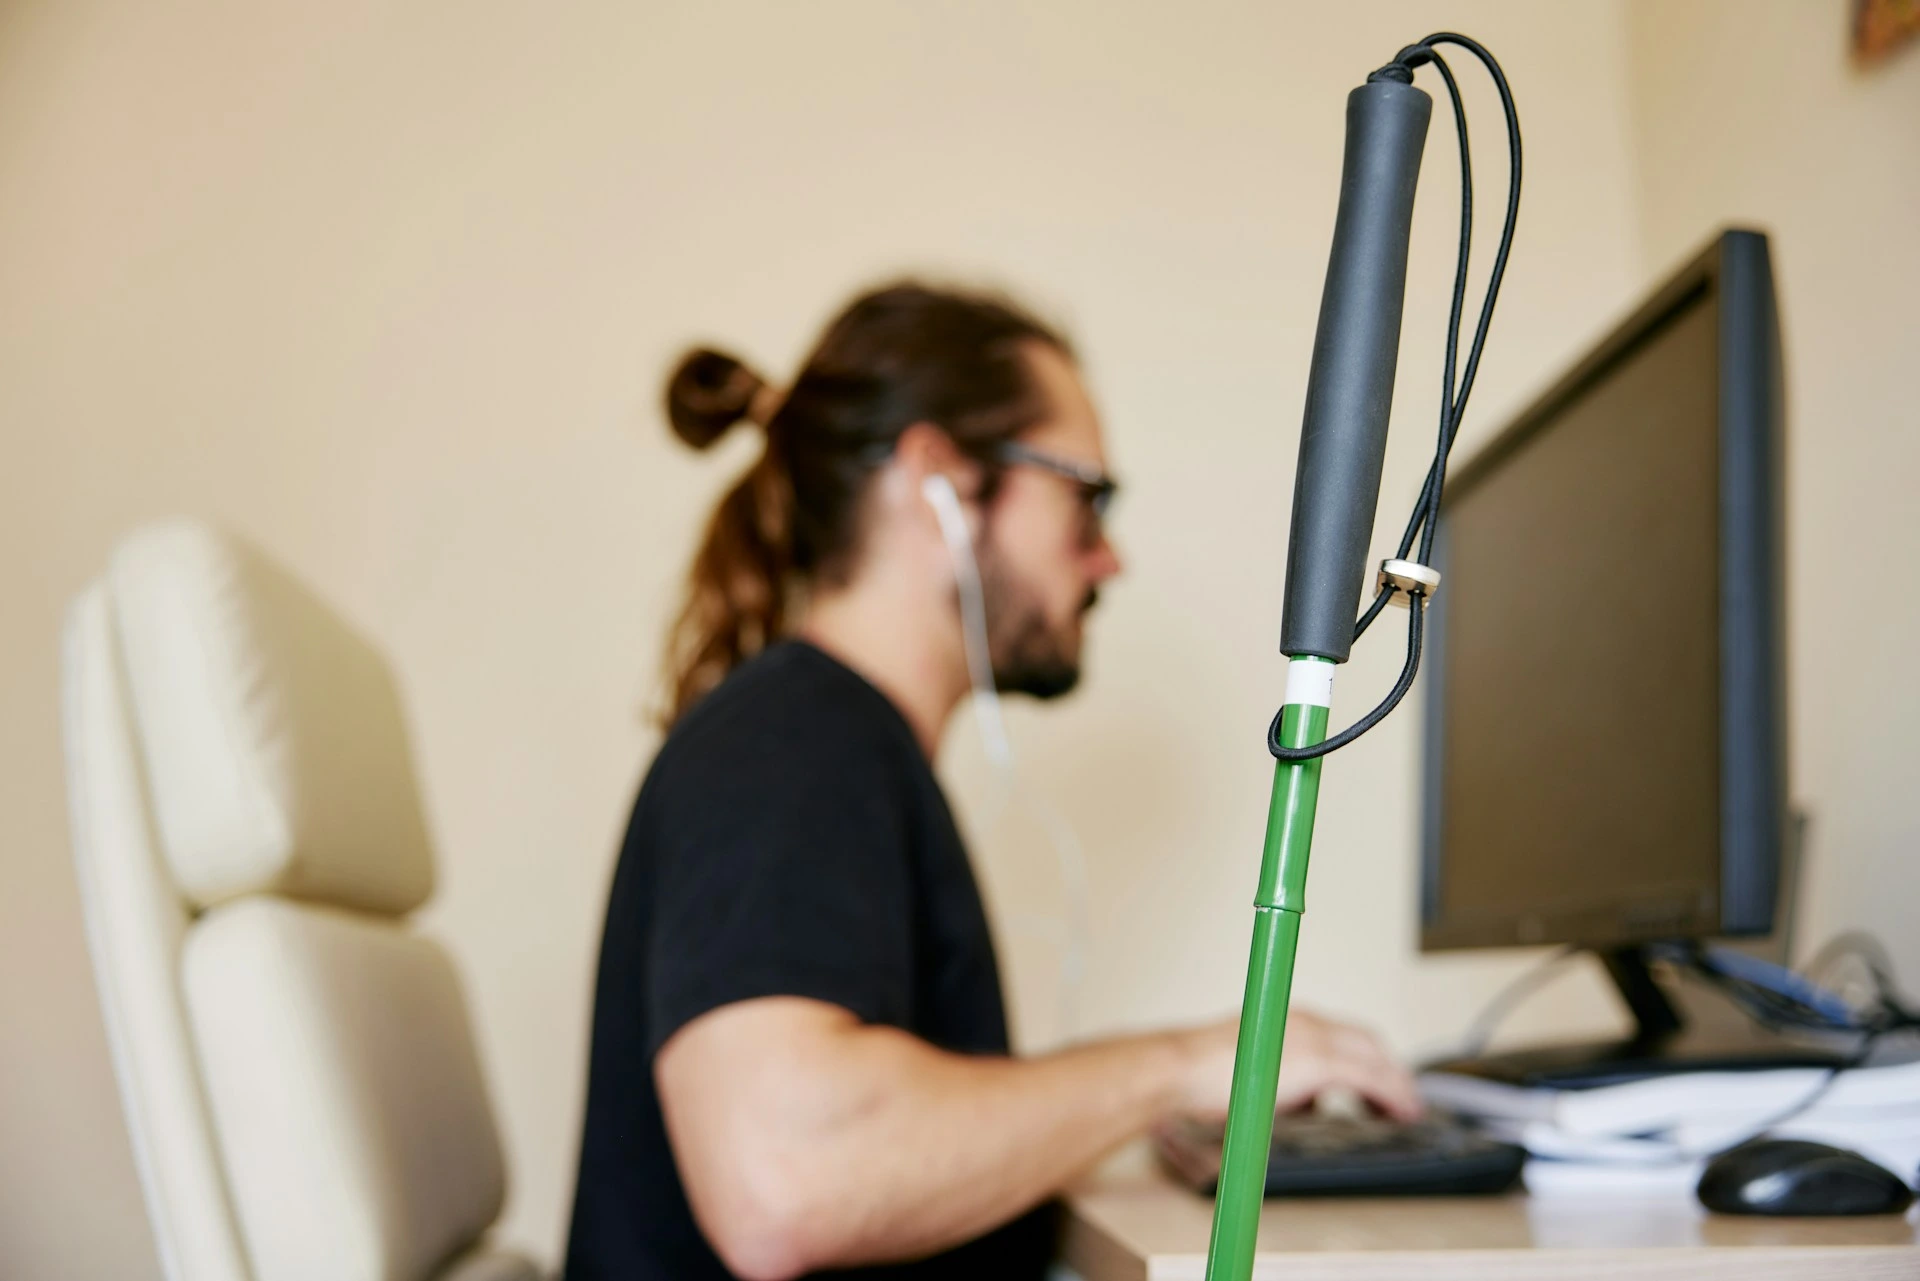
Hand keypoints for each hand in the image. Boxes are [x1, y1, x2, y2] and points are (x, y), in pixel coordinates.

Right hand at [1170, 1007, 1422, 1122]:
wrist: (1181, 1071)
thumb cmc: (1201, 1075)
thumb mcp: (1252, 1068)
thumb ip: (1282, 1077)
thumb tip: (1301, 1096)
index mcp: (1288, 1018)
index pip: (1343, 1033)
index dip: (1369, 1056)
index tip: (1381, 1079)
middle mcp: (1306, 1021)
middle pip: (1367, 1040)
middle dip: (1390, 1068)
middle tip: (1402, 1099)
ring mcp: (1313, 1039)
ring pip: (1374, 1057)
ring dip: (1396, 1083)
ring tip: (1407, 1109)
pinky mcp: (1316, 1062)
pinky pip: (1369, 1077)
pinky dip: (1391, 1093)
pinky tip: (1401, 1111)